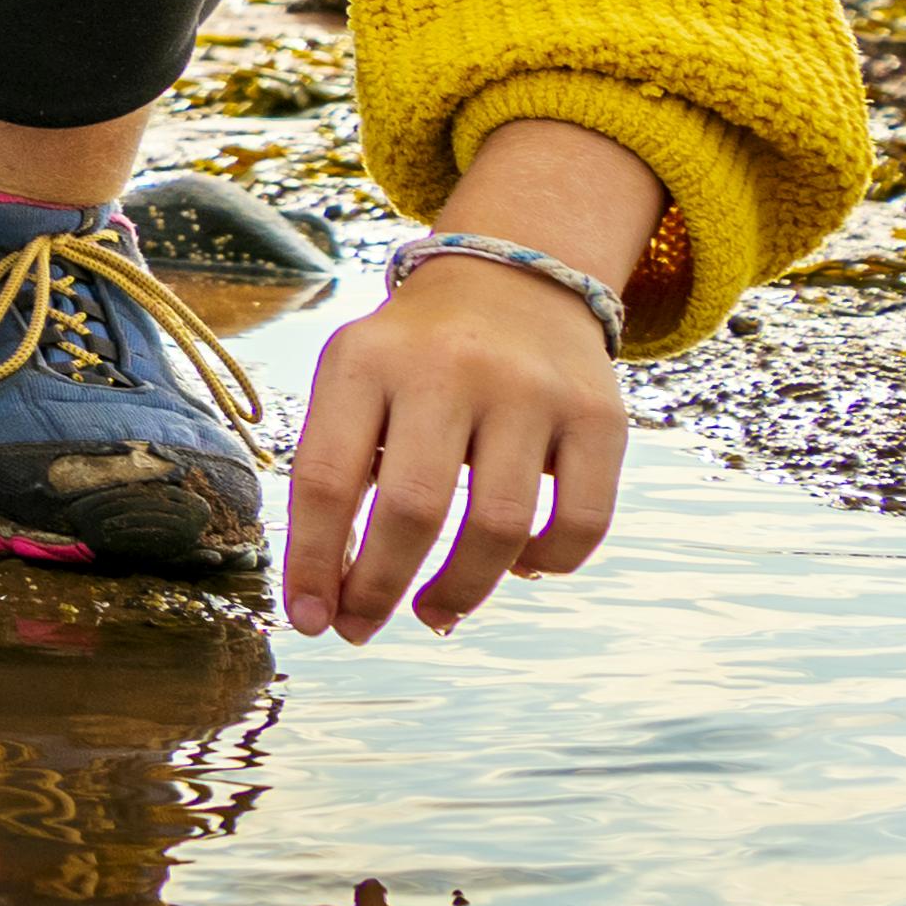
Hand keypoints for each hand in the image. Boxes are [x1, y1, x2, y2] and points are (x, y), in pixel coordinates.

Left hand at [284, 253, 625, 639]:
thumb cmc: (414, 357)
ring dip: (460, 590)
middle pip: (411, 510)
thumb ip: (337, 467)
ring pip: (497, 528)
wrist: (514, 278)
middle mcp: (447, 368)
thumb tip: (328, 591)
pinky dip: (548, 565)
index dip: (314, 562)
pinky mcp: (599, 415)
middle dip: (379, 588)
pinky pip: (580, 522)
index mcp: (365, 360)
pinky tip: (519, 568)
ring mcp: (530, 390)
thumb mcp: (354, 379)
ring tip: (434, 612)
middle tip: (362, 627)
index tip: (307, 620)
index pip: (326, 478)